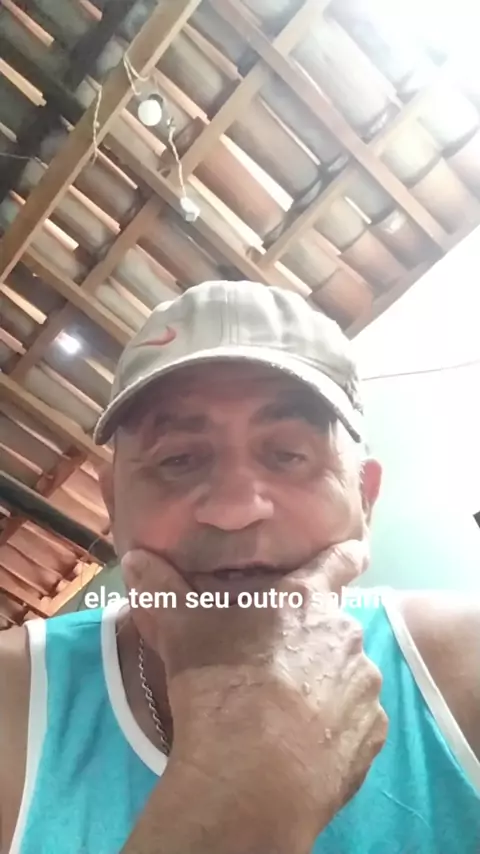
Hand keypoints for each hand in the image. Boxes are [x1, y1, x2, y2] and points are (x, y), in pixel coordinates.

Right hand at [123, 543, 387, 850]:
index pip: (339, 561)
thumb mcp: (182, 631)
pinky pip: (358, 721)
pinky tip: (307, 744)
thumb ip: (163, 589)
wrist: (251, 775)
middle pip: (335, 627)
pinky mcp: (372, 734)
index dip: (346, 555)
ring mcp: (365, 687)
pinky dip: (339, 727)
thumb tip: (136, 556)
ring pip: (349, 675)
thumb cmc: (219, 685)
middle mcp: (346, 636)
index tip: (354, 553)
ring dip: (328, 683)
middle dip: (314, 638)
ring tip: (290, 713)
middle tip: (279, 662)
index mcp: (307, 600)